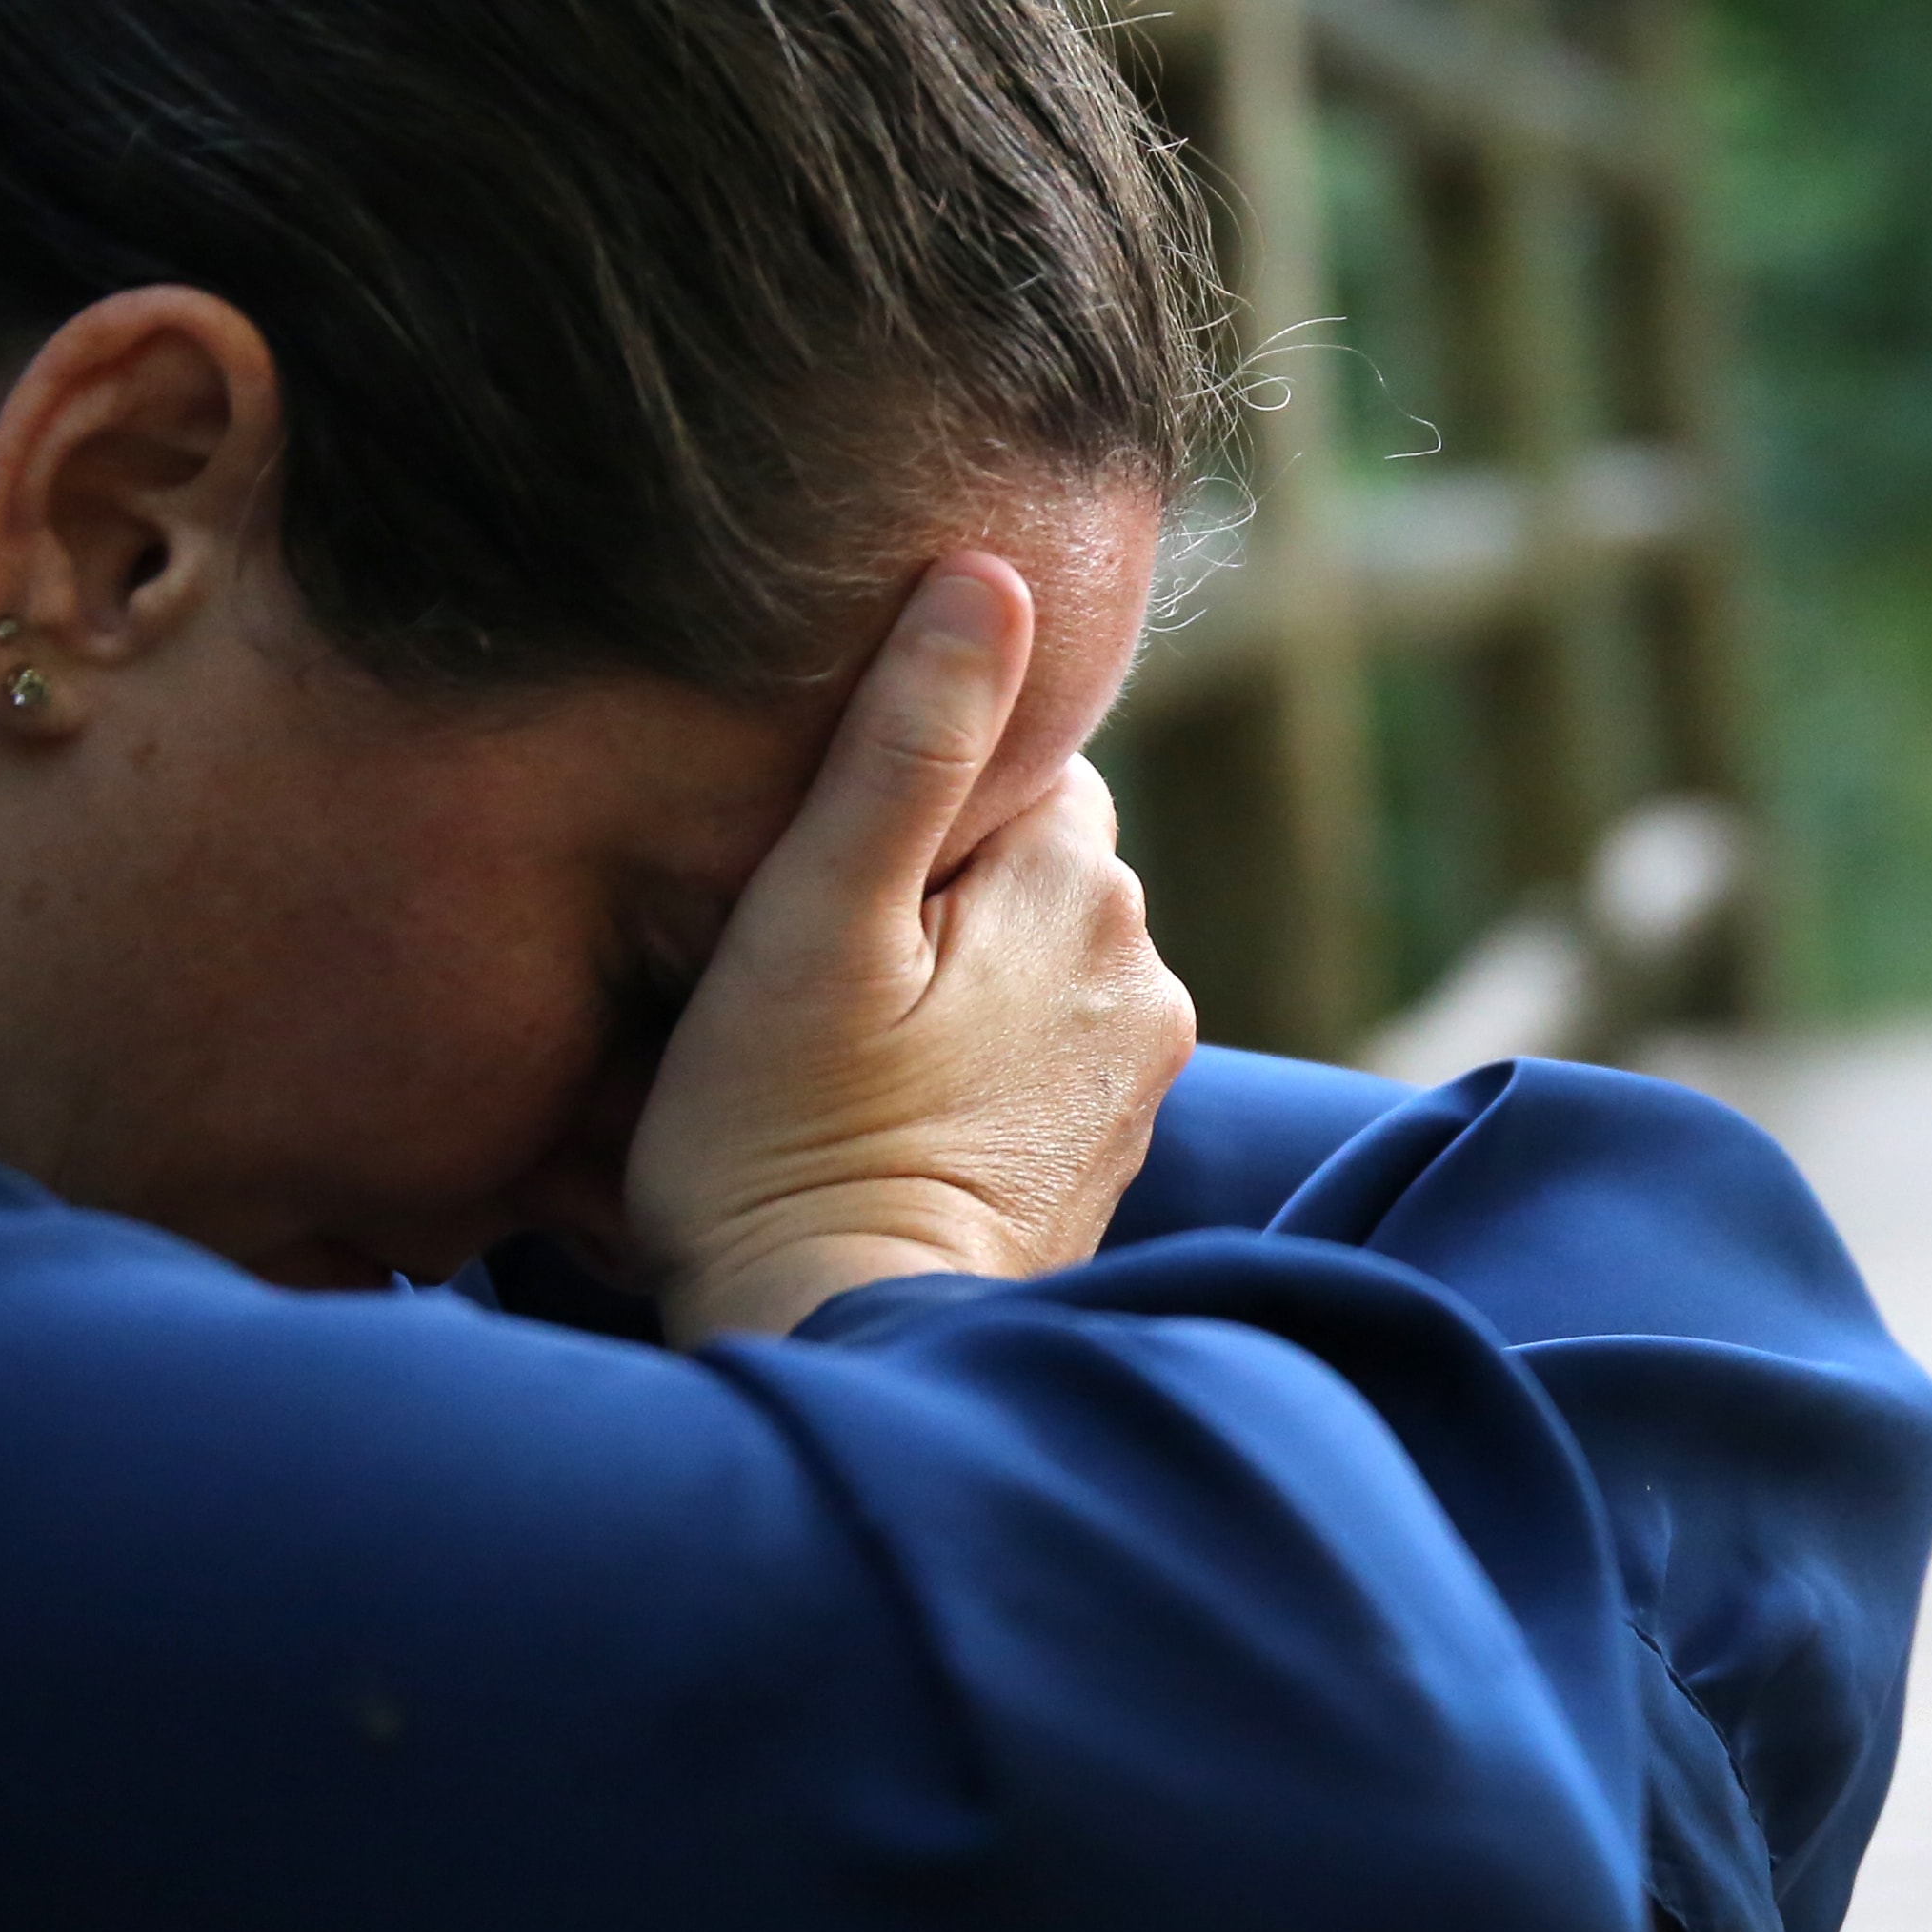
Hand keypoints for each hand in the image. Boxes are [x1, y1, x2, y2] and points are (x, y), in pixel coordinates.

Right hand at [624, 557, 1197, 1345]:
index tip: (818, 861)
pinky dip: (979, 1058)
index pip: (1017, 754)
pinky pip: (1040, 1052)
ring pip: (1038, 956)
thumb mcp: (816, 923)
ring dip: (961, 973)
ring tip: (848, 1041)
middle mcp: (1144, 970)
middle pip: (1034, 855)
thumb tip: (990, 575)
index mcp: (1084, 884)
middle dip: (945, 879)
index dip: (911, 788)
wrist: (852, 1355)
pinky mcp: (1103, 1158)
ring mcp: (1137, 1076)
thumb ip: (907, 746)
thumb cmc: (787, 1140)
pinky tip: (894, 1104)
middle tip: (818, 957)